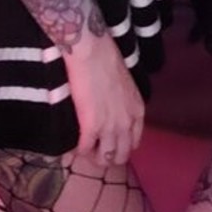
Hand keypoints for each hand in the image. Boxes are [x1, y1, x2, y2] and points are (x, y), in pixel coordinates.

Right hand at [63, 33, 144, 167]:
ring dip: (93, 157)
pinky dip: (79, 150)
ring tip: (84, 151)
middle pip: (121, 155)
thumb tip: (113, 110)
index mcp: (137, 111)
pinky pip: (85, 149)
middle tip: (95, 150)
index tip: (109, 144)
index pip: (133, 143)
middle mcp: (127, 123)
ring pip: (105, 158)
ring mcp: (110, 127)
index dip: (120, 146)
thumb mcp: (126, 85)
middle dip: (108, 156)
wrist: (93, 53)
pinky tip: (74, 146)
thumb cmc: (107, 60)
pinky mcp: (91, 127)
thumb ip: (124, 103)